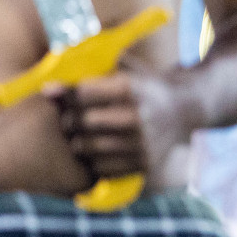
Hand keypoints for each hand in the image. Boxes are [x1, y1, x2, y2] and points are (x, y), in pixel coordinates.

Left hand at [45, 70, 190, 188]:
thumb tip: (51, 82)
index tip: (52, 92)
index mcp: (131, 88)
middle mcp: (137, 116)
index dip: (63, 92)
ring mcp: (141, 143)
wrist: (185, 108)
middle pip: (82, 121)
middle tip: (67, 116)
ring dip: (78, 141)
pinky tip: (97, 149)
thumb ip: (95, 70)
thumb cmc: (146, 85)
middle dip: (68, 118)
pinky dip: (93, 160)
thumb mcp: (129, 68)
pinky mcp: (144, 165)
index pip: (82, 93)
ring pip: (87, 147)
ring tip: (80, 133)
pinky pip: (100, 168)